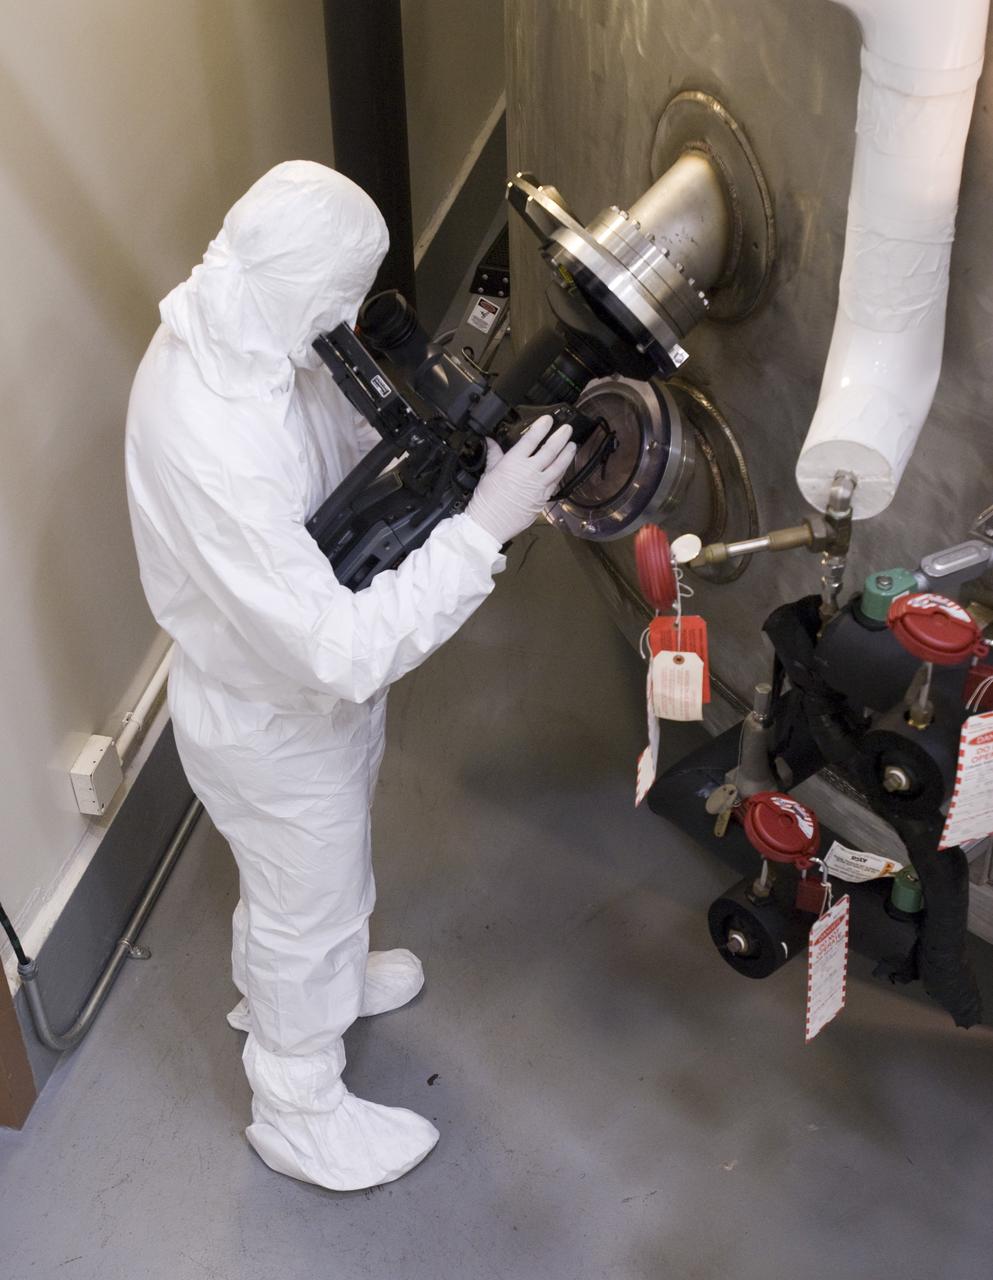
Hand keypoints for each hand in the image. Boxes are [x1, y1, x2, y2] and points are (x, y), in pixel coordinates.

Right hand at [466, 415, 576, 544]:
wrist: (489, 524)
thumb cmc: (486, 501)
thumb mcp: (488, 472)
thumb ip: (494, 454)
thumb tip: (491, 441)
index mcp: (513, 462)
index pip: (531, 439)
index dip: (541, 427)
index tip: (548, 419)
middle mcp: (529, 472)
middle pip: (550, 450)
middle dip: (561, 437)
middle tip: (567, 428)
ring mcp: (539, 486)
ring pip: (559, 466)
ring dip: (567, 454)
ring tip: (572, 445)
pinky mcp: (543, 498)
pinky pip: (556, 482)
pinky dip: (561, 472)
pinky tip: (564, 467)